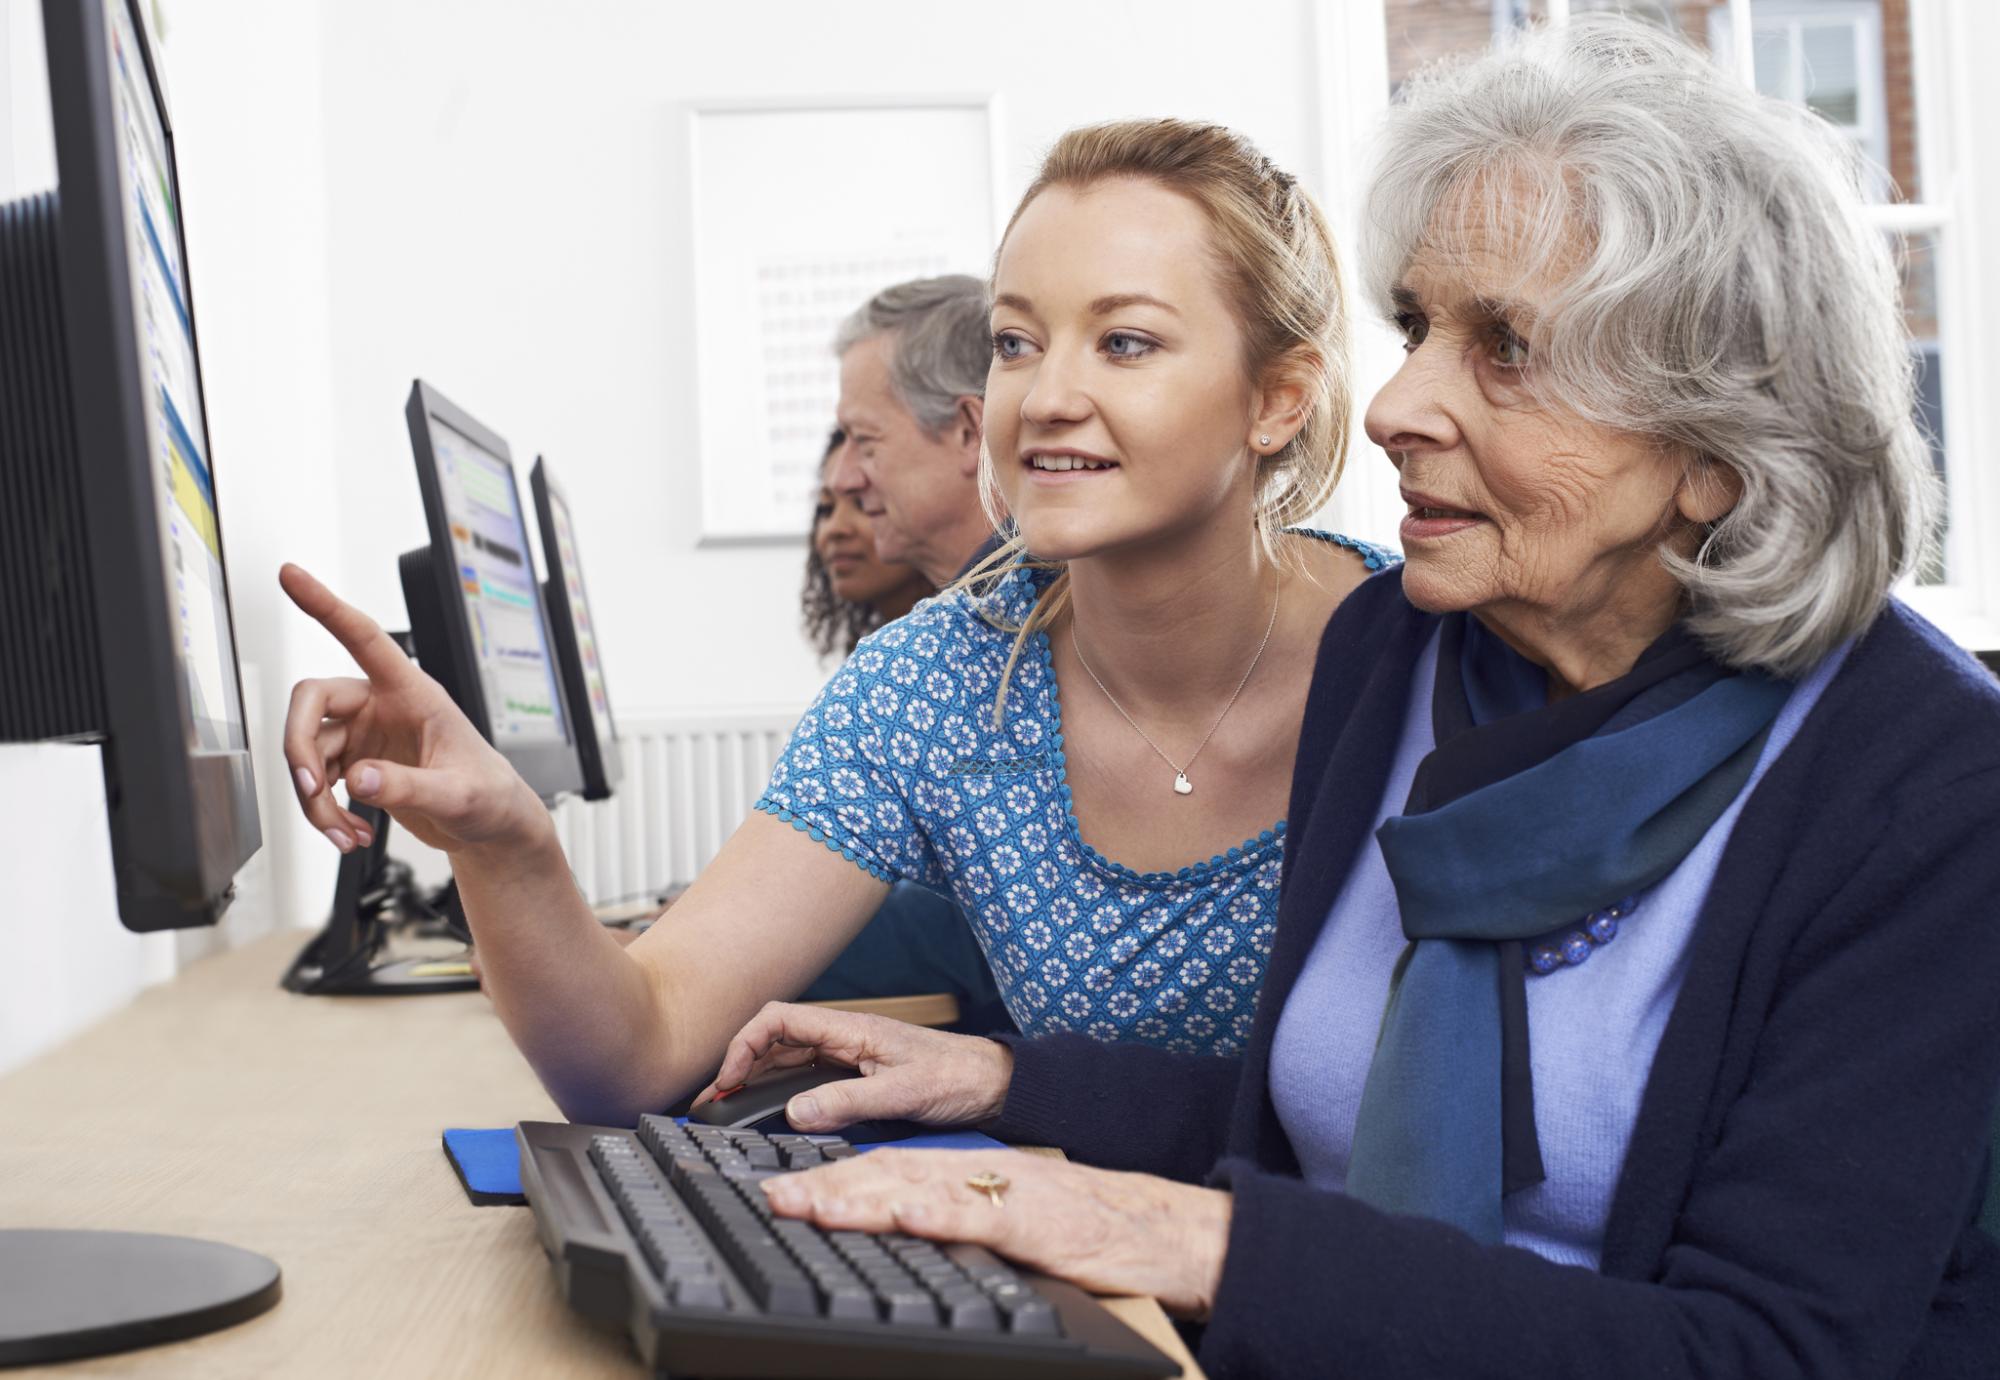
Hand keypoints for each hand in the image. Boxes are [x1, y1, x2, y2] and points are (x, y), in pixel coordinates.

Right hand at [279, 563, 547, 859]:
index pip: (363, 636)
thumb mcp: (458, 795)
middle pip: (311, 701)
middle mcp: (382, 705)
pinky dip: (324, 812)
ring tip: (344, 835)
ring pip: (308, 752)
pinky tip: (350, 834)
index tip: (291, 575)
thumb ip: (410, 786)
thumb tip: (360, 780)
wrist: (491, 826)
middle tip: (311, 789)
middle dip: (299, 747)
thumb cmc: (490, 796)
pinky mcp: (357, 765)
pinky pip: (317, 781)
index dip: (325, 604)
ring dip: (314, 799)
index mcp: (413, 692)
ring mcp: (365, 735)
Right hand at [690, 1002, 1013, 1131]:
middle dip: (737, 1066)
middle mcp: (844, 1039)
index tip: (728, 1080)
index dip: (744, 1044)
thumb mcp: (902, 1093)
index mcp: (851, 1029)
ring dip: (754, 1080)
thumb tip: (796, 1113)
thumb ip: (848, 1103)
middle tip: (711, 1102)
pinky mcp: (857, 1076)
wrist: (994, 1085)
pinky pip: (806, 1079)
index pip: (779, 1020)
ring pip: (787, 1061)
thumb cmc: (958, 1078)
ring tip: (726, 1108)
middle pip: (774, 1041)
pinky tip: (767, 1111)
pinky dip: (778, 1091)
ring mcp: (849, 1057)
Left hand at [760, 1149, 1232, 1318]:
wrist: (1156, 1227)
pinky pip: (979, 1216)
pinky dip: (938, 1215)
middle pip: (888, 1174)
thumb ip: (956, 1223)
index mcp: (969, 1176)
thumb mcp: (1006, 1224)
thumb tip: (900, 1232)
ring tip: (809, 1205)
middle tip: (771, 1198)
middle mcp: (979, 1175)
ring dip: (859, 1197)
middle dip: (825, 1185)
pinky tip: (901, 1217)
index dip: (831, 1179)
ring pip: (920, 1188)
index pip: (886, 1172)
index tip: (782, 1192)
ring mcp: (1004, 1194)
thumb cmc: (1084, 1231)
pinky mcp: (1033, 1222)